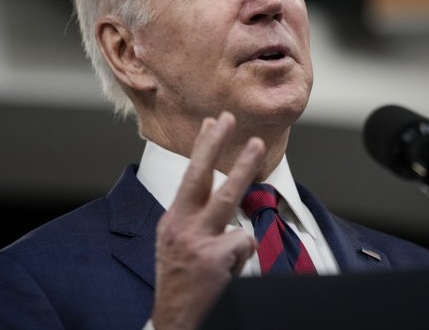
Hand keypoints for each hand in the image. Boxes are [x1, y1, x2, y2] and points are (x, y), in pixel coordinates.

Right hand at [151, 111, 264, 329]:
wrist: (175, 319)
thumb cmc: (180, 281)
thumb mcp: (177, 245)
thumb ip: (193, 218)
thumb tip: (216, 190)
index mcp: (172, 221)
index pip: (188, 177)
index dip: (201, 149)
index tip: (211, 123)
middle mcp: (180, 226)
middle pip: (201, 176)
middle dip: (215, 143)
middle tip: (228, 118)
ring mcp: (197, 240)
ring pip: (228, 196)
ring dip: (245, 167)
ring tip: (257, 145)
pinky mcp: (213, 257)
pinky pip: (244, 242)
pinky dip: (242, 254)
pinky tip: (230, 268)